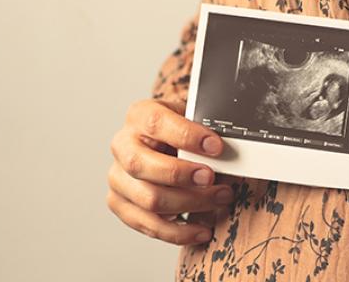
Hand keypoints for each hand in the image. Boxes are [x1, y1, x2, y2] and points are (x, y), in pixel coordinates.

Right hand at [107, 99, 233, 244]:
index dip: (187, 136)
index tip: (216, 147)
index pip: (156, 124)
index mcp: (139, 115)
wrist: (161, 143)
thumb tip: (230, 146)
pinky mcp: (120, 203)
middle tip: (212, 178)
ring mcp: (118, 176)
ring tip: (218, 199)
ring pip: (148, 199)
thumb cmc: (178, 132)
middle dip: (181, 175)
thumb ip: (205, 127)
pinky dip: (178, 232)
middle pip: (141, 165)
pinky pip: (147, 224)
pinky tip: (202, 229)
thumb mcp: (191, 118)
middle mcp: (123, 145)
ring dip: (189, 204)